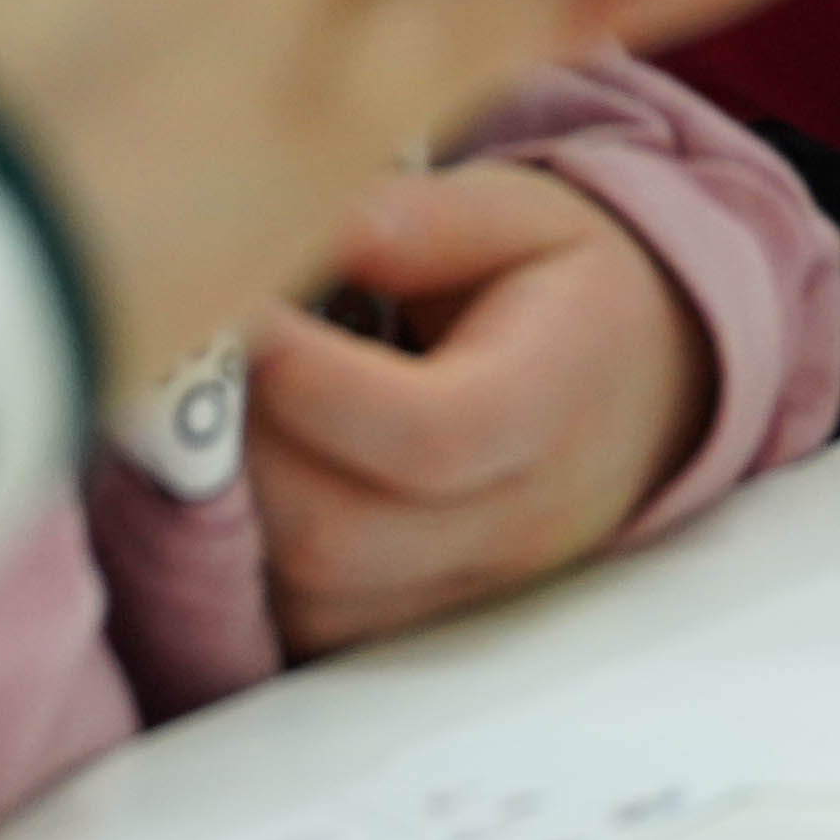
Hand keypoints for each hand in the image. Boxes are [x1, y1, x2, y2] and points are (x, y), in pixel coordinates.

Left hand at [244, 164, 708, 651]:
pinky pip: (312, 624)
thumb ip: (416, 220)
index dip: (307, 382)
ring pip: (311, 597)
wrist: (648, 386)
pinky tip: (236, 477)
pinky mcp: (420, 621)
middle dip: (240, 451)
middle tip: (191, 359)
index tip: (232, 306)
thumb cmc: (566, 289)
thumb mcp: (518, 215)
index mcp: (551, 404)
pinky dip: (252, 563)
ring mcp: (467, 588)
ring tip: (204, 416)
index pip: (426, 434)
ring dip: (233, 513)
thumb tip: (308, 219)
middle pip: (342, 537)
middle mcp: (515, 522)